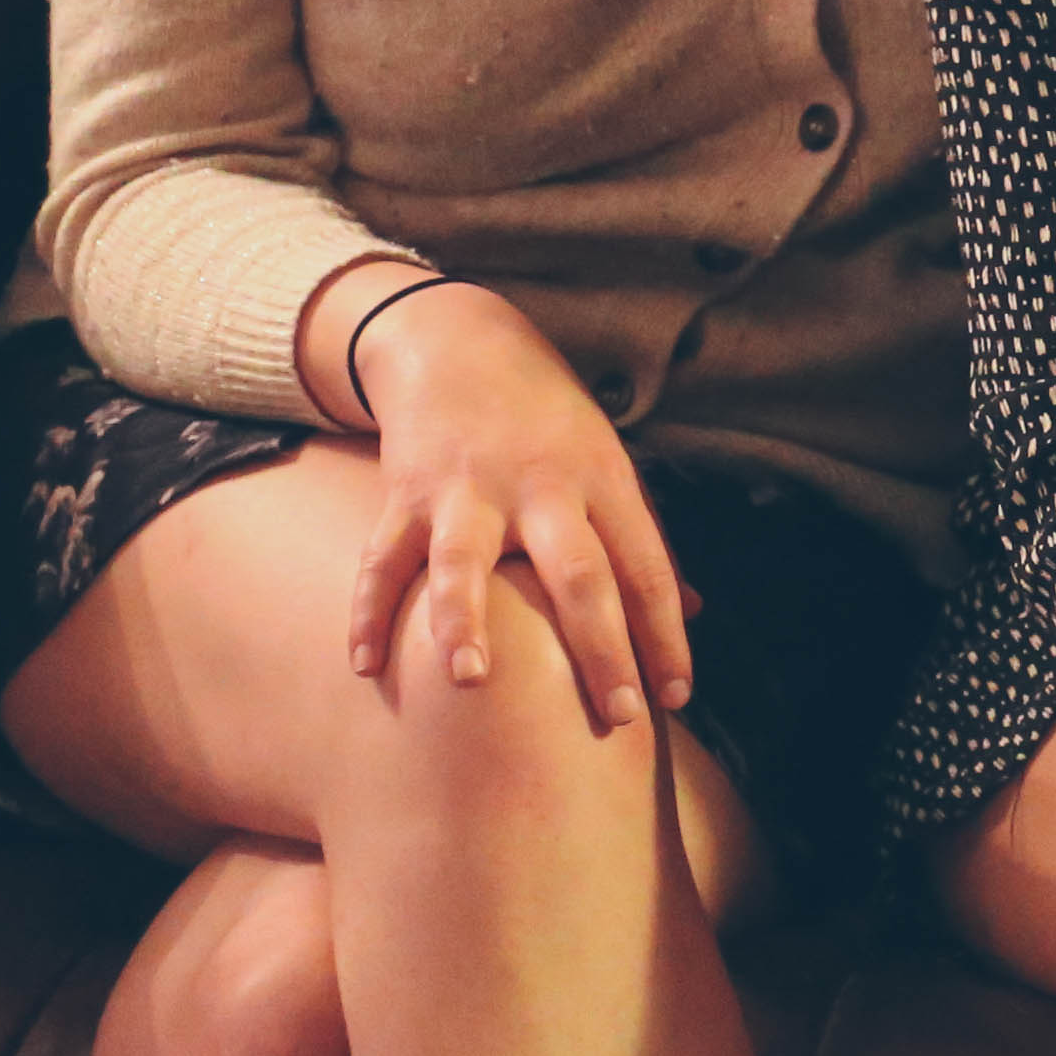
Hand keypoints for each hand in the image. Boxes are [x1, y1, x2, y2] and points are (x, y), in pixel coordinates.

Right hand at [331, 272, 689, 729]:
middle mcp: (540, 487)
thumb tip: (690, 610)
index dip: (664, 633)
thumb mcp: (608, 462)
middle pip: (577, 572)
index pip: (645, 565)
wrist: (460, 341)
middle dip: (599, 645)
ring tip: (471, 679)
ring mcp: (467, 490)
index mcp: (602, 480)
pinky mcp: (406, 493)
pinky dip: (368, 612)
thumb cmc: (548, 420)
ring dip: (466, 620)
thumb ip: (642, 537)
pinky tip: (365, 665)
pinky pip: (383, 559)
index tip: (676, 696)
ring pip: (465, 560)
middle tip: (617, 714)